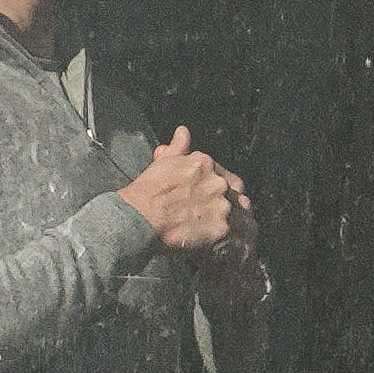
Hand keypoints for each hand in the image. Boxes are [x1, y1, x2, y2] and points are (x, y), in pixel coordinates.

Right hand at [123, 124, 248, 256]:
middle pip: (232, 192)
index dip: (215, 186)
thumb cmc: (147, 192)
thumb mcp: (163, 162)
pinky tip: (212, 241)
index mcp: (205, 164)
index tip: (206, 196)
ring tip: (209, 228)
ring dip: (225, 219)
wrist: (139, 217)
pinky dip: (221, 238)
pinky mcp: (220, 228)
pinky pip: (228, 233)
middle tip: (205, 213)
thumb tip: (183, 131)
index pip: (222, 174)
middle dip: (222, 202)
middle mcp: (217, 182)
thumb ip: (178, 147)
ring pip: (234, 213)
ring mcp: (221, 205)